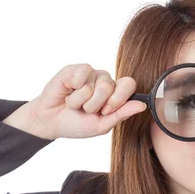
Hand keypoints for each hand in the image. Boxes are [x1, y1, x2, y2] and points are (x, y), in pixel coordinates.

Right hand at [27, 63, 146, 139]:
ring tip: (74, 104)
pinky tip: (67, 92)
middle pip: (110, 87)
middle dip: (95, 104)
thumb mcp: (102, 125)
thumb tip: (143, 105)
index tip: (106, 111)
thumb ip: (122, 114)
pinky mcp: (75, 69)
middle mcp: (104, 80)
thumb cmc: (77, 124)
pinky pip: (82, 74)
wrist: (51, 122)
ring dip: (81, 101)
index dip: (118, 99)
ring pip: (95, 84)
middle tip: (85, 110)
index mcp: (114, 93)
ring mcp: (90, 73)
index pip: (129, 84)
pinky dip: (73, 90)